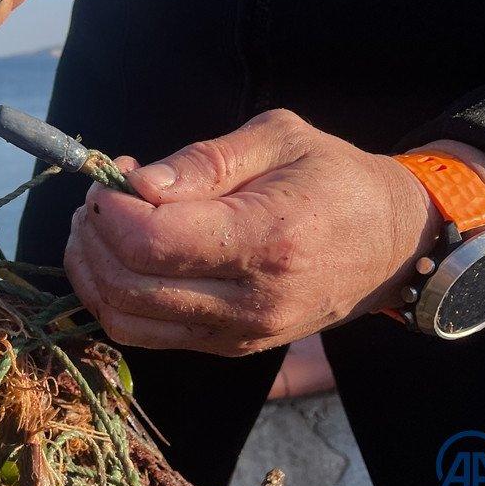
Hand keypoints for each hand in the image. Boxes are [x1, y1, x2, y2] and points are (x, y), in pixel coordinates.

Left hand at [65, 109, 443, 355]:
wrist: (393, 245)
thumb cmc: (334, 178)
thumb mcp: (278, 137)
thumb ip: (203, 159)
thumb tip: (138, 184)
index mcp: (266, 240)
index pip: (151, 242)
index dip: (110, 209)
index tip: (110, 178)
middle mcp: (250, 300)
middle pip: (126, 286)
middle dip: (92, 236)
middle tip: (99, 197)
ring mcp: (238, 334)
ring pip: (124, 321)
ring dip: (92, 270)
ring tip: (101, 225)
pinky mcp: (227, 347)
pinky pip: (144, 334)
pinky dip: (114, 296)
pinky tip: (122, 255)